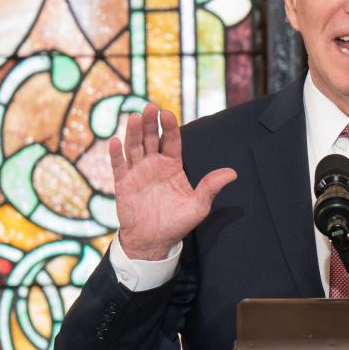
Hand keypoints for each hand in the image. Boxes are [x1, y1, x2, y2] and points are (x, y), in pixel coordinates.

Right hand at [110, 103, 236, 259]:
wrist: (153, 241)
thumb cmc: (177, 223)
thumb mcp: (199, 206)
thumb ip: (211, 187)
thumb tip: (232, 173)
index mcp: (172, 166)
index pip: (171, 141)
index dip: (169, 127)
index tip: (168, 114)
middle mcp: (154, 165)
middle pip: (151, 139)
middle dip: (150, 123)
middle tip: (149, 108)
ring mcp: (138, 173)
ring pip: (134, 148)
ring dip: (133, 132)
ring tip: (133, 117)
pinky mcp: (123, 184)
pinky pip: (119, 166)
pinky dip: (116, 154)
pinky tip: (116, 141)